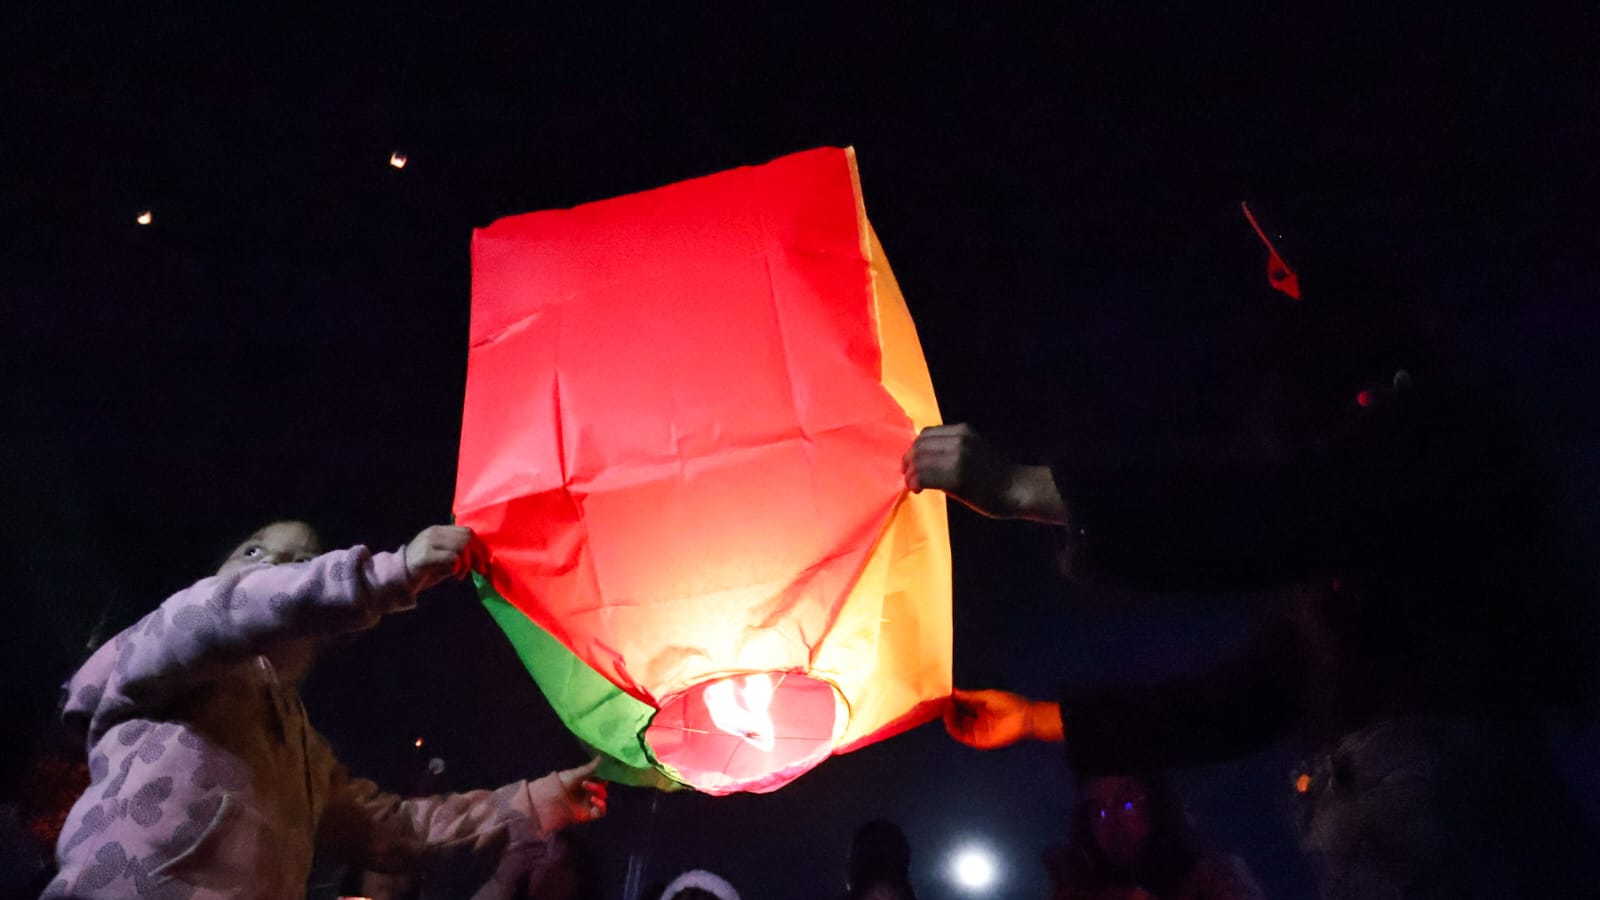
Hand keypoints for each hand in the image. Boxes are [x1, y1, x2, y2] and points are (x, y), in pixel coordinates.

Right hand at [404, 525, 487, 591]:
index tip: (483, 562)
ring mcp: (428, 542)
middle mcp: (434, 533)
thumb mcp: (444, 559)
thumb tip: (480, 556)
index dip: (479, 546)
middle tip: (478, 570)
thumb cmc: (423, 572)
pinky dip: (458, 567)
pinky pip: (452, 557)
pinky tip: (454, 576)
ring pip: (461, 546)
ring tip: (460, 575)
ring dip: (467, 563)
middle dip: (477, 554)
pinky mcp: (425, 555)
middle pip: (466, 536)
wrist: (398, 580)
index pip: (466, 531)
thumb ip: (459, 553)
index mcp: (438, 531)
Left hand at [555, 757, 607, 824]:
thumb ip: (590, 767)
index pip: (600, 777)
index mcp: (586, 781)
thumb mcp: (576, 774)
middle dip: (598, 784)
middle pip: (602, 787)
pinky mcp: (589, 814)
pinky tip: (594, 800)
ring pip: (603, 797)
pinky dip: (601, 805)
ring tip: (589, 791)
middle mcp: (588, 792)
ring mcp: (589, 803)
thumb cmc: (561, 784)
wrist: (550, 801)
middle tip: (586, 782)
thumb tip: (601, 757)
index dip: (602, 775)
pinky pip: (601, 811)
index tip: (601, 772)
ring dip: (599, 792)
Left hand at [903, 424, 1064, 522]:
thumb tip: (925, 459)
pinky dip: (915, 482)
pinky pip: (924, 476)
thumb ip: (952, 448)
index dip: (915, 448)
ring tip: (912, 485)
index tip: (912, 462)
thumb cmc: (997, 474)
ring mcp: (958, 457)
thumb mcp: (975, 449)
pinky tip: (917, 490)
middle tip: (907, 475)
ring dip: (910, 474)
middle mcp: (959, 439)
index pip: (927, 434)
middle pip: (920, 446)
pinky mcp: (956, 476)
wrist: (1018, 489)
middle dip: (909, 461)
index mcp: (963, 431)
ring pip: (919, 460)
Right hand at [944, 689, 1062, 748]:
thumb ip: (970, 696)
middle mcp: (976, 719)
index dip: (950, 701)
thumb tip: (954, 692)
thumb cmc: (1009, 704)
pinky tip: (949, 719)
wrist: (1024, 718)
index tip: (940, 696)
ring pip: (957, 726)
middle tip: (938, 703)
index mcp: (979, 708)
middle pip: (956, 716)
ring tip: (943, 709)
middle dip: (946, 710)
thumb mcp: (987, 696)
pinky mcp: (979, 741)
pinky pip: (962, 736)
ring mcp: (977, 730)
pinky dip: (953, 729)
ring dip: (948, 719)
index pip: (960, 705)